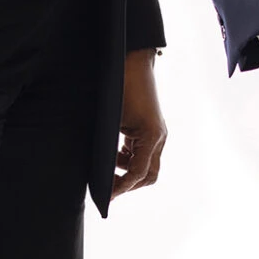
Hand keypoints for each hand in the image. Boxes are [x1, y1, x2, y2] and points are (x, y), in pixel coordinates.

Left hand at [113, 49, 166, 198]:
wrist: (133, 62)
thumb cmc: (121, 87)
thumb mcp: (111, 120)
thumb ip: (109, 147)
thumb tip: (100, 169)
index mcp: (151, 137)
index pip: (138, 173)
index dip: (121, 187)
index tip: (106, 195)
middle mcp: (158, 138)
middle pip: (148, 176)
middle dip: (129, 184)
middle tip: (108, 188)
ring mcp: (156, 133)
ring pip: (146, 165)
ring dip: (128, 170)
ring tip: (108, 168)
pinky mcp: (150, 128)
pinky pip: (143, 152)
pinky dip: (129, 158)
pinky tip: (114, 154)